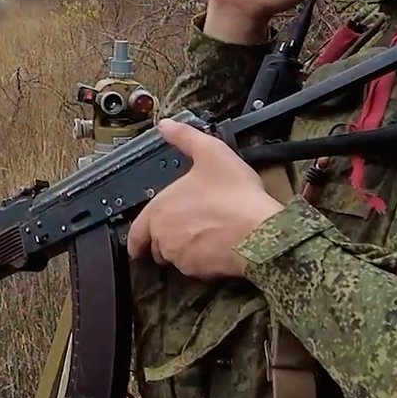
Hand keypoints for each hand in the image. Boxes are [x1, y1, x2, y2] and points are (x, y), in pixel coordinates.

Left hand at [125, 118, 283, 280]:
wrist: (259, 233)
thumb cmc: (234, 195)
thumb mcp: (211, 153)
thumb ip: (185, 137)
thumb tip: (165, 125)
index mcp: (159, 210)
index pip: (136, 233)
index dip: (137, 239)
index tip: (138, 245)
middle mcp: (164, 237)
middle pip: (157, 245)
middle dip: (166, 239)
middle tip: (187, 227)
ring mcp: (181, 258)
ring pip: (175, 257)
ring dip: (183, 249)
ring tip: (204, 234)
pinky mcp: (200, 273)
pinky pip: (194, 268)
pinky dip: (201, 260)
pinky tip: (216, 247)